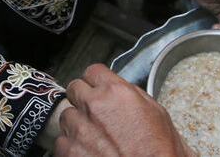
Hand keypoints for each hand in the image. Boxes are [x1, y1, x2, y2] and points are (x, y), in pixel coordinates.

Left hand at [55, 64, 195, 156]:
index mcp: (115, 92)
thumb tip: (120, 90)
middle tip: (94, 112)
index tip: (97, 88)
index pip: (92, 71)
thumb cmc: (157, 151)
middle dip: (83, 98)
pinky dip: (71, 146)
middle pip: (74, 88)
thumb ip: (131, 94)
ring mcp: (79, 129)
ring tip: (92, 136)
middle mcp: (94, 106)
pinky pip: (61, 142)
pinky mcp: (69, 152)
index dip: (95, 81)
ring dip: (76, 122)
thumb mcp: (155, 111)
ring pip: (66, 115)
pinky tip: (87, 152)